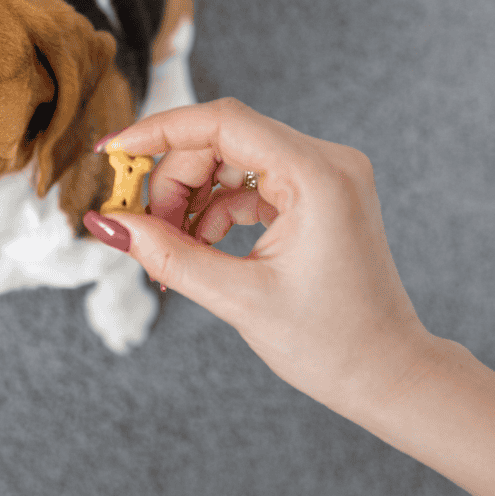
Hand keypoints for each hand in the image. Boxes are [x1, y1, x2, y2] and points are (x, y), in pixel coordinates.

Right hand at [85, 98, 442, 416]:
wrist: (387, 373)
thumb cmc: (330, 344)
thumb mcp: (238, 298)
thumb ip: (167, 253)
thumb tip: (106, 224)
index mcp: (317, 175)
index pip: (223, 122)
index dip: (159, 131)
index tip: (113, 150)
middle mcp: (327, 160)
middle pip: (223, 139)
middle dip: (174, 181)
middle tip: (145, 233)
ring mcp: (325, 174)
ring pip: (232, 159)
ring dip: (192, 197)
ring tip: (173, 251)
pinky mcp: (318, 192)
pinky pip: (252, 181)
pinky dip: (217, 209)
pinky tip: (200, 247)